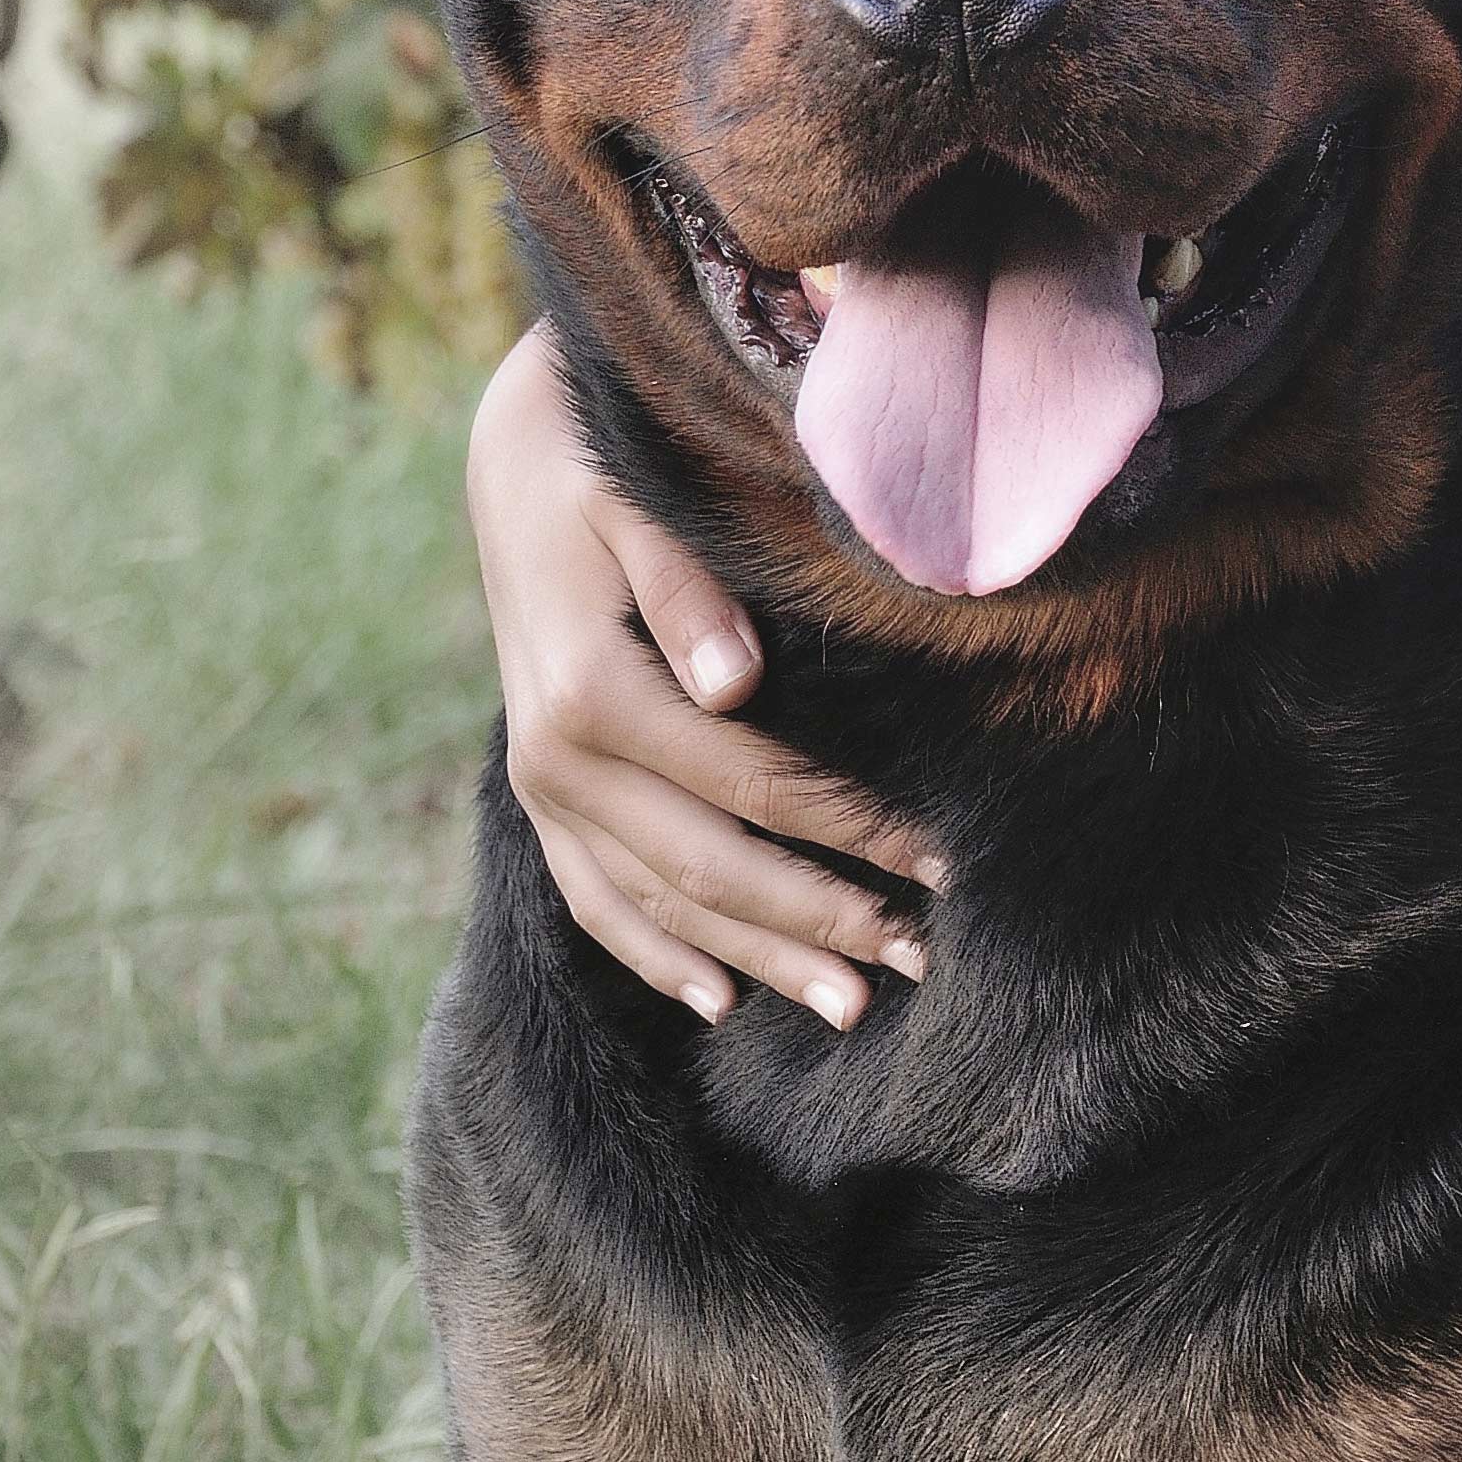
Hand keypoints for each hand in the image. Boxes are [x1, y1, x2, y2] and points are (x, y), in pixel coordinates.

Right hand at [465, 323, 941, 1028]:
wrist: (516, 457)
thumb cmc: (604, 464)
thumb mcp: (640, 501)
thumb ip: (688, 589)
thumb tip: (734, 681)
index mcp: (592, 691)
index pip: (752, 787)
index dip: (852, 832)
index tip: (945, 862)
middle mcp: (556, 758)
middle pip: (709, 868)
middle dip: (820, 921)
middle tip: (922, 962)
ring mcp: (543, 788)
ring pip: (657, 903)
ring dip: (757, 958)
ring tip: (851, 1005)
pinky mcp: (542, 797)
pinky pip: (595, 900)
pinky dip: (656, 954)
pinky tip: (720, 999)